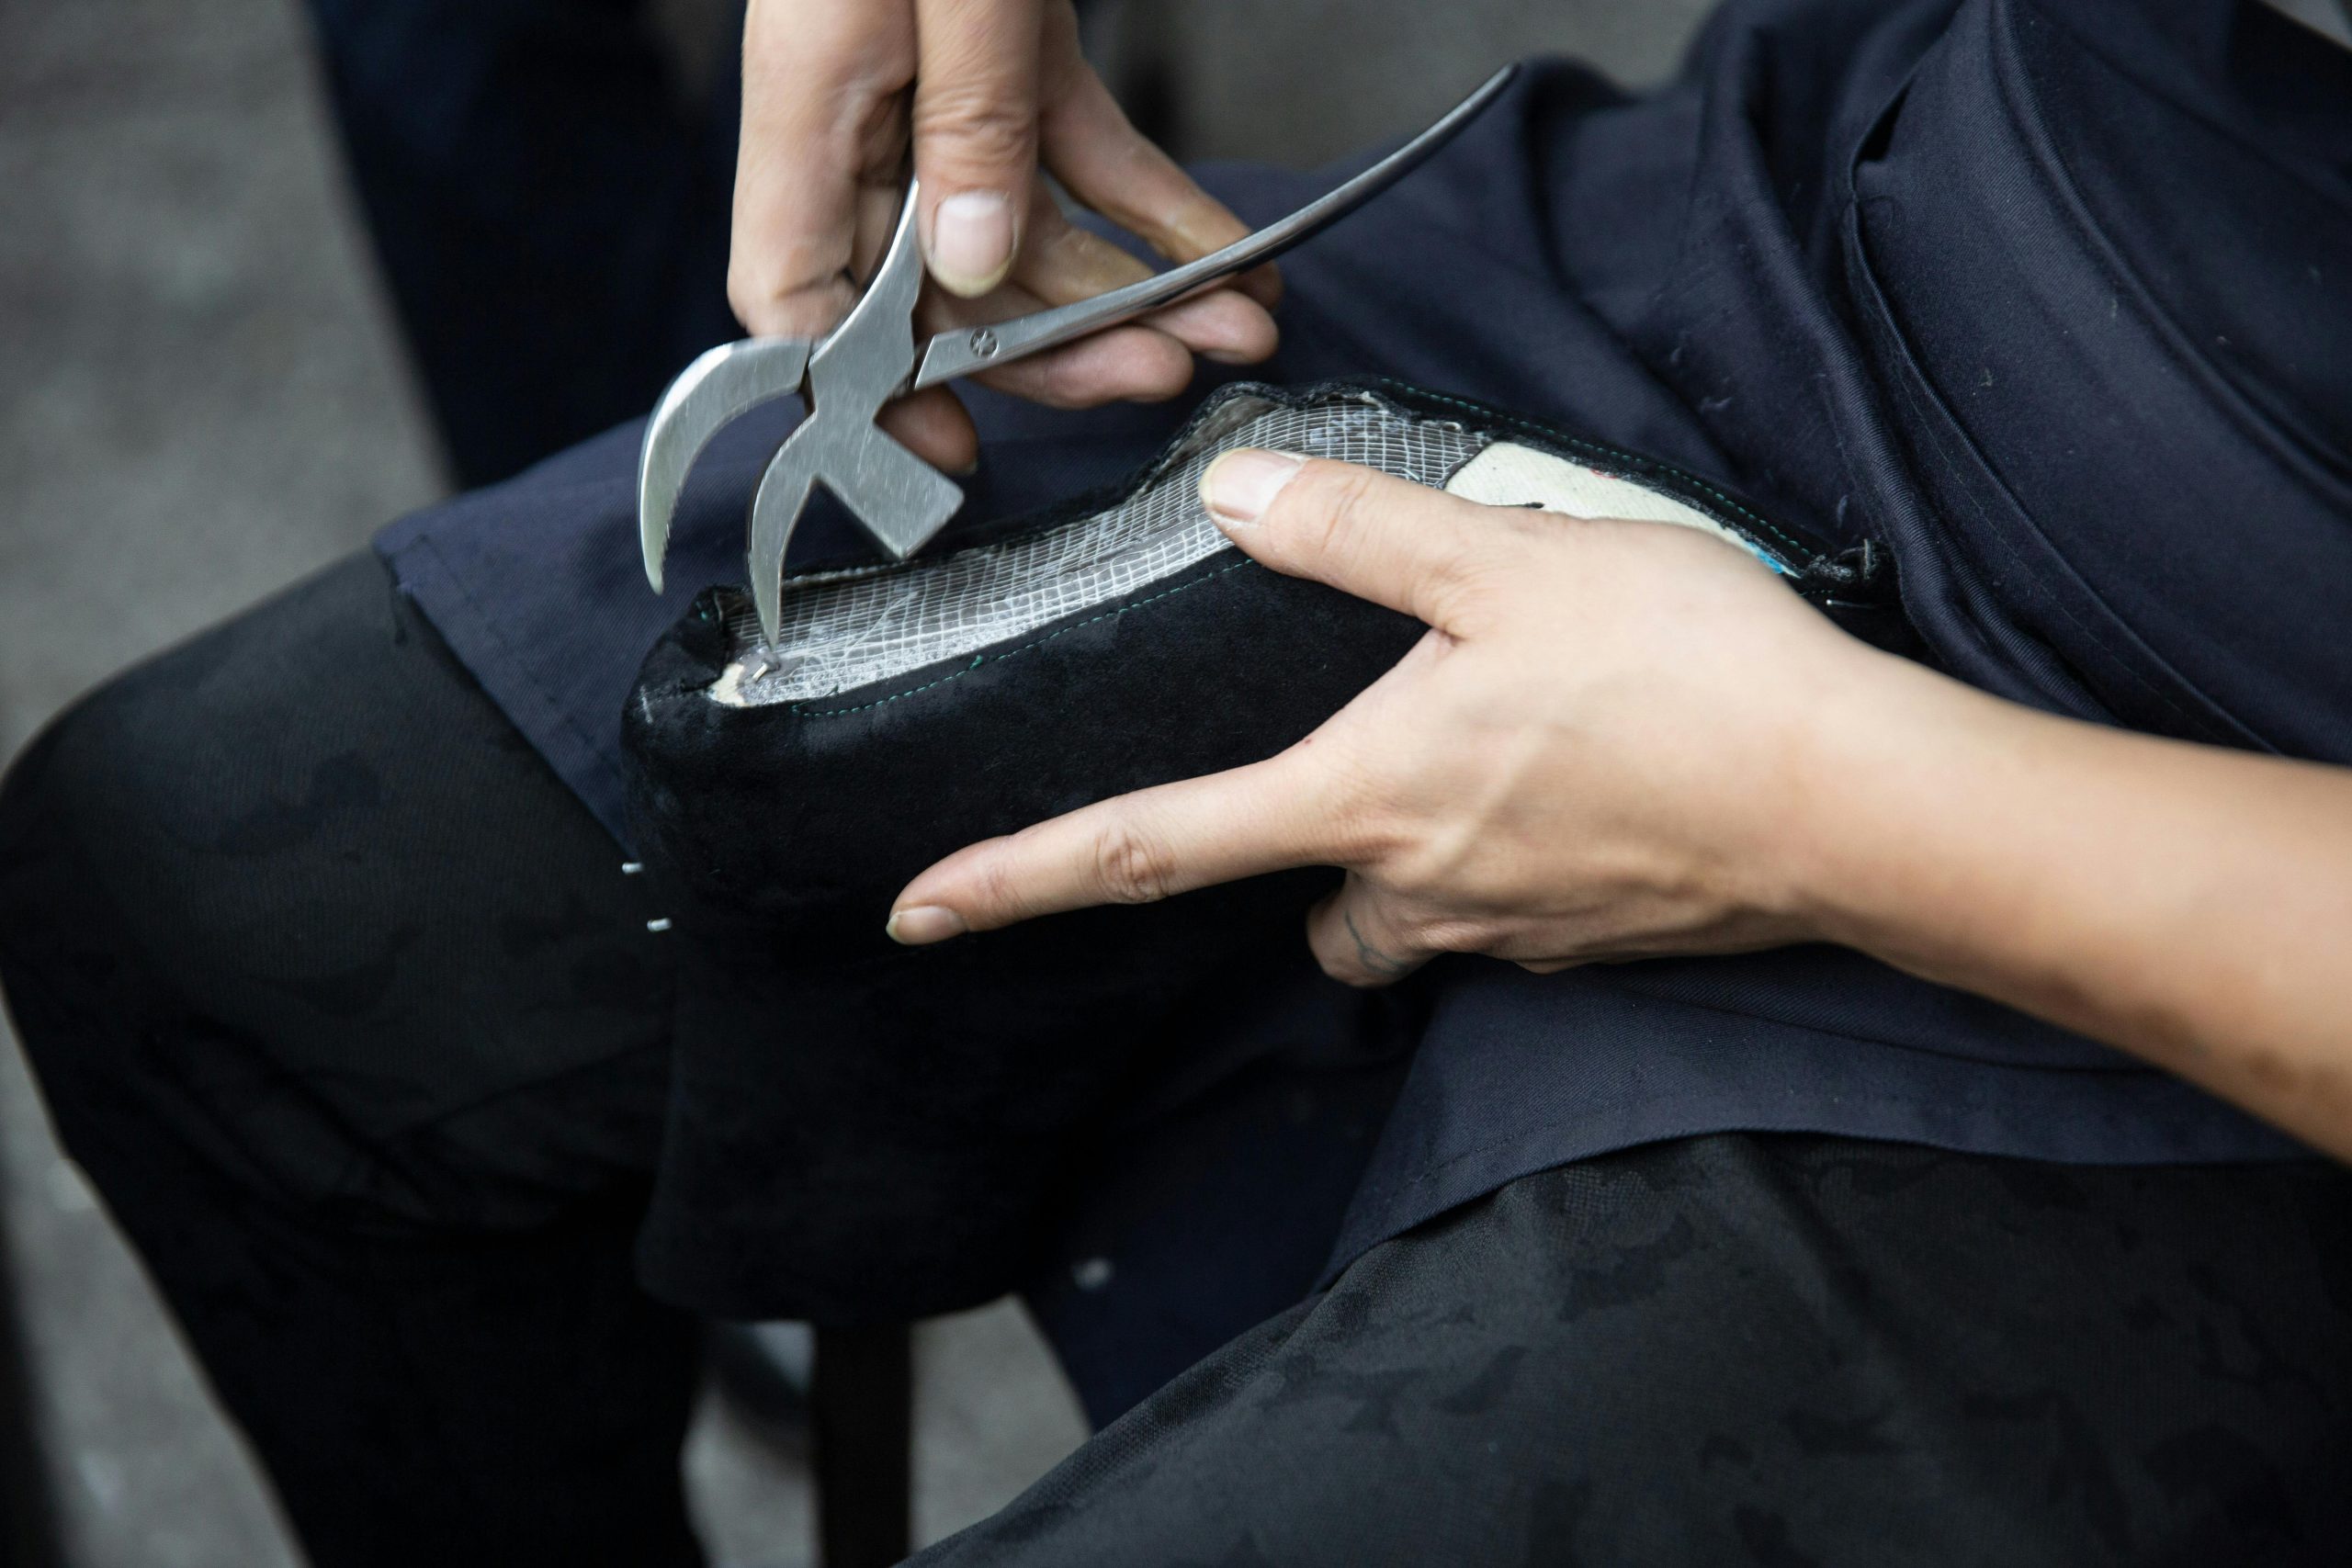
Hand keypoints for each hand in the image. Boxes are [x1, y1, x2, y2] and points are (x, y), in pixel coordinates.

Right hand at [730, 0, 1279, 471]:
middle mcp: (864, 109)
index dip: (859, 389)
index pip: (793, 292)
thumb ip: (967, 120)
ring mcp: (939, 82)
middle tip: (1158, 378)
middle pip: (938, 283)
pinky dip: (1152, 203)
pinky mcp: (1010, 46)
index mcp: (809, 100)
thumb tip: (974, 271)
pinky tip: (1227, 252)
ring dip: (1130, 287)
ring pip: (1023, 228)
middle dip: (1056, 346)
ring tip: (1232, 324)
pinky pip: (1079, 152)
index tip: (947, 451)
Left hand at [886, 450, 1899, 983]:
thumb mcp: (1506, 561)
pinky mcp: (1594, 942)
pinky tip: (1585, 780)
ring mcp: (1510, 931)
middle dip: (1307, 848)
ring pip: (1407, 915)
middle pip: (1306, 902)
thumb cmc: (1689, 680)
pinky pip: (1507, 911)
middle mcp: (1417, 890)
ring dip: (1413, 853)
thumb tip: (1236, 493)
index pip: (1147, 848)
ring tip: (1497, 751)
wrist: (1863, 803)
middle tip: (1374, 750)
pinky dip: (1515, 855)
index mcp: (1363, 797)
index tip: (920, 906)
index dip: (1017, 876)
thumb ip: (1358, 530)